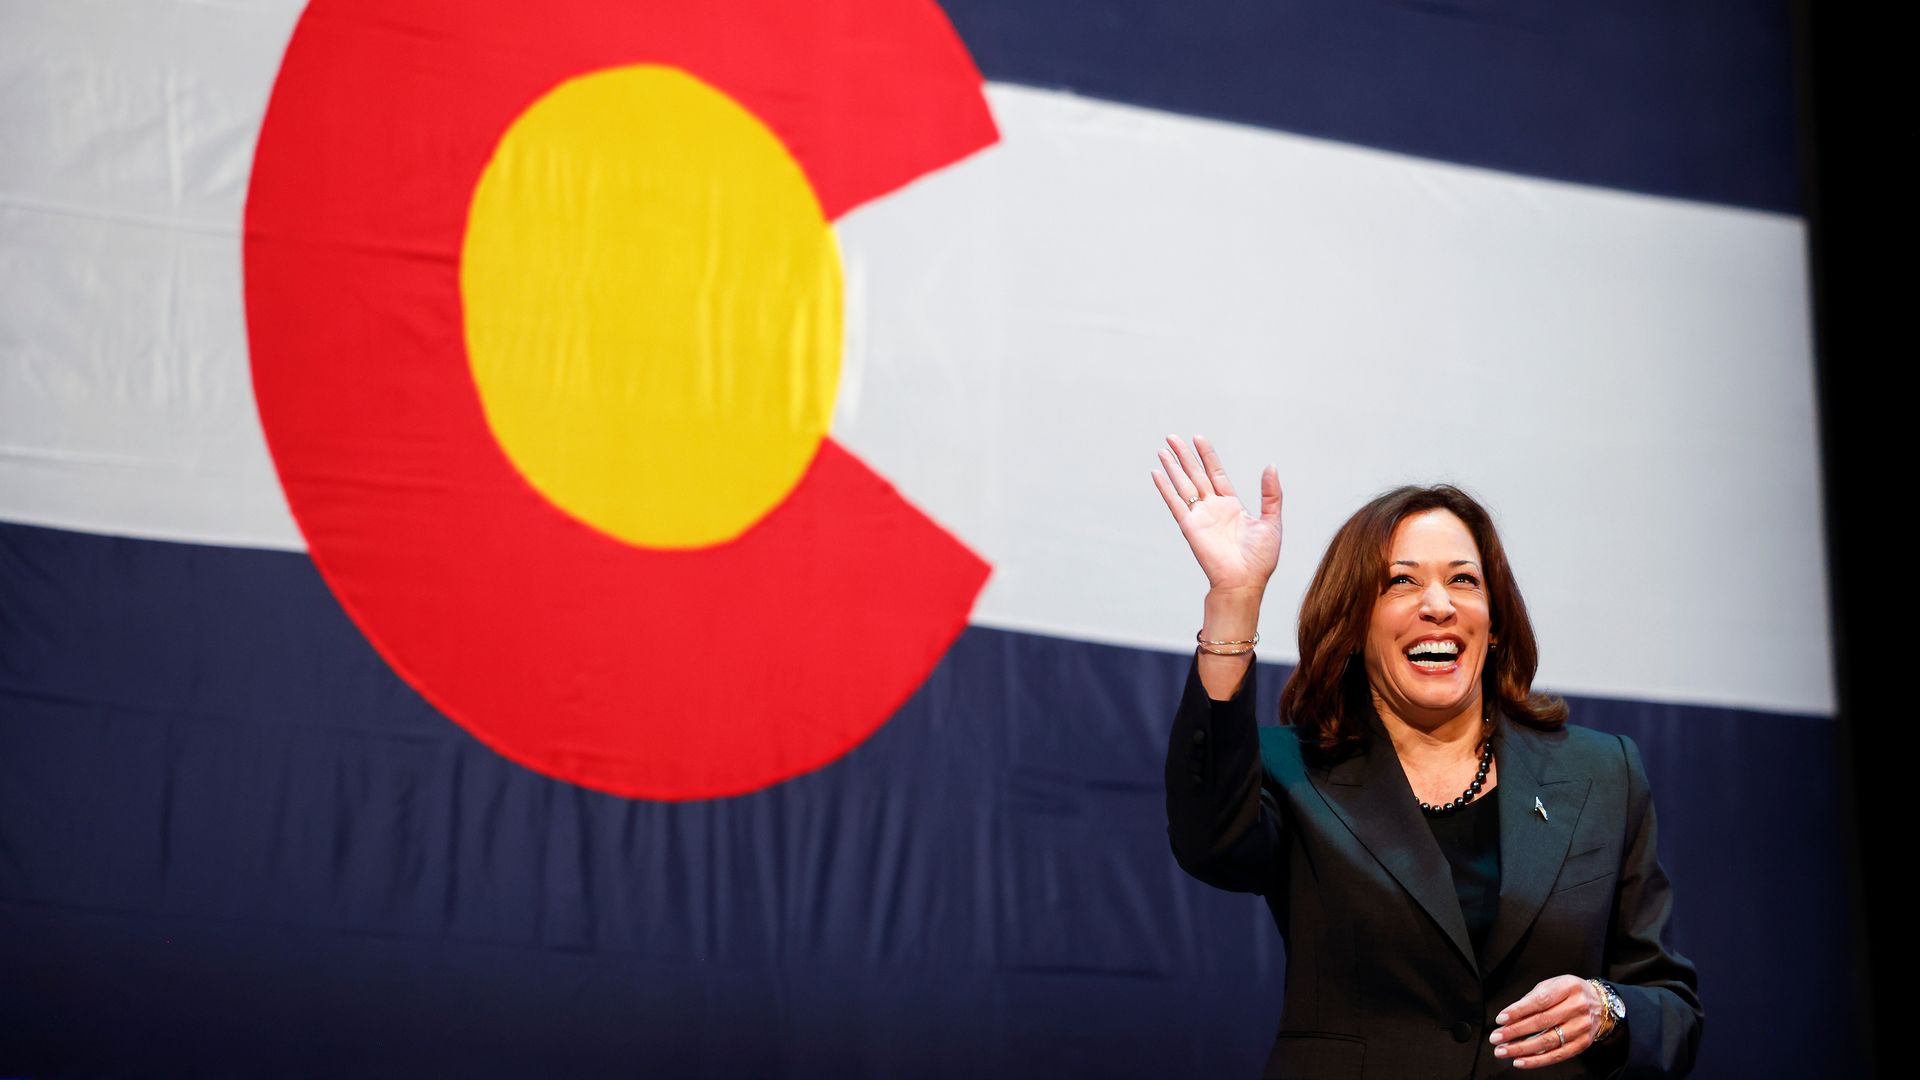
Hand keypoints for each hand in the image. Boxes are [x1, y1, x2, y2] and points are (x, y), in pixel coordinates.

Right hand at [1150, 435, 1280, 594]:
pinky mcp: (1190, 526)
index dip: (1207, 456)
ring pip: (1183, 485)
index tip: (1198, 438)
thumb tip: (1271, 466)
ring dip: (1173, 467)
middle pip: (1195, 475)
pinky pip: (1175, 503)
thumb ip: (1271, 493)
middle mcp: (1213, 508)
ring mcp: (1200, 516)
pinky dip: (1165, 488)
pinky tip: (1157, 473)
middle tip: (1173, 437)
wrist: (1245, 582)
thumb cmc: (1260, 559)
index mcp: (1231, 506)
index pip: (1216, 473)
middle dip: (1185, 455)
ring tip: (1164, 448)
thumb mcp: (1272, 521)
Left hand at [1489, 976, 1606, 1068]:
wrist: (1600, 1004)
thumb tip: (1510, 1017)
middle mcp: (1577, 1007)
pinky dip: (1537, 1060)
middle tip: (1495, 1038)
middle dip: (1515, 1032)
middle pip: (1542, 1022)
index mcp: (1568, 987)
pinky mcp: (1583, 1043)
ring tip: (1503, 1051)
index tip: (1500, 1019)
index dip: (1518, 1011)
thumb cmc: (1569, 993)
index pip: (1540, 1001)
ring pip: (1548, 1041)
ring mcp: (1581, 1027)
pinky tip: (1520, 1061)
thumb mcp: (1553, 985)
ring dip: (1522, 1049)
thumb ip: (1532, 998)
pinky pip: (1558, 1055)